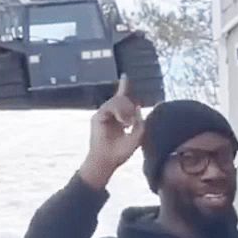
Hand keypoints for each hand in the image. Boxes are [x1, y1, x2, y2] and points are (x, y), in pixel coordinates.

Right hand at [79, 74, 144, 188]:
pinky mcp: (98, 117)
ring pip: (117, 100)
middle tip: (132, 122)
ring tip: (127, 124)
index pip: (122, 98)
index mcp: (119, 118)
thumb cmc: (120, 153)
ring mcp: (103, 115)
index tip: (125, 76)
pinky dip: (119, 112)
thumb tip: (138, 108)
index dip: (124, 87)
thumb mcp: (137, 137)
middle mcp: (110, 114)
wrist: (107, 162)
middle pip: (122, 98)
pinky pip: (110, 106)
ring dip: (126, 110)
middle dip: (130, 106)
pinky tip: (123, 123)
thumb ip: (140, 123)